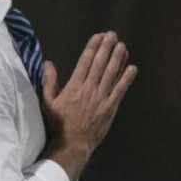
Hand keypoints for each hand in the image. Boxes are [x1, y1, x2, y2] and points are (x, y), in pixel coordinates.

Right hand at [40, 32, 137, 180]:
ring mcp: (101, 99)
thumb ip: (49, 82)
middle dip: (106, 48)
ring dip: (117, 59)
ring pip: (111, 74)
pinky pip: (120, 90)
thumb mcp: (48, 103)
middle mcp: (88, 90)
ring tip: (122, 46)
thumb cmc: (58, 124)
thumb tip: (48, 63)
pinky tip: (132, 68)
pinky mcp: (110, 108)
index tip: (98, 36)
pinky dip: (126, 79)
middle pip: (99, 64)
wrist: (72, 145)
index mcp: (73, 87)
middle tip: (113, 35)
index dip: (92, 47)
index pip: (85, 62)